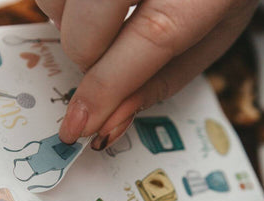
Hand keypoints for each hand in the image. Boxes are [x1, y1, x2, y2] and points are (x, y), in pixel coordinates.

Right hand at [36, 0, 258, 149]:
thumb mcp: (208, 42)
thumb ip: (162, 82)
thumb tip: (110, 120)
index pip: (151, 36)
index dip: (107, 89)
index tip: (81, 125)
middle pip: (90, 20)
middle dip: (87, 59)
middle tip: (104, 64)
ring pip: (55, 0)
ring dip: (69, 28)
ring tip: (99, 27)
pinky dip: (61, 8)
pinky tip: (88, 10)